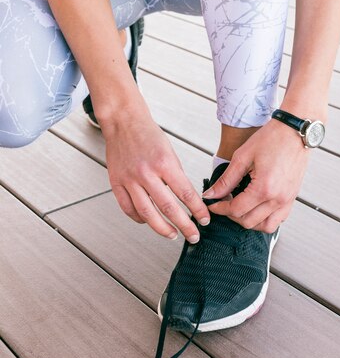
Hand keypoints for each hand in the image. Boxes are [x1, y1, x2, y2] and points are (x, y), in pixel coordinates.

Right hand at [102, 113, 209, 241]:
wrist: (123, 122)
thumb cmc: (149, 135)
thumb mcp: (170, 152)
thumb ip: (176, 176)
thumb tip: (188, 200)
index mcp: (164, 163)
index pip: (185, 194)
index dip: (197, 210)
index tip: (204, 220)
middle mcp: (146, 173)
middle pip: (168, 208)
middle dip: (184, 225)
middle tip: (194, 236)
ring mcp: (129, 180)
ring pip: (147, 214)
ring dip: (162, 229)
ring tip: (173, 235)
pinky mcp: (116, 183)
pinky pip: (128, 208)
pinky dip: (140, 219)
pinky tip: (149, 222)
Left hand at [203, 120, 310, 231]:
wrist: (296, 131)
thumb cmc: (272, 138)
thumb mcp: (242, 157)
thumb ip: (226, 180)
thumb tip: (211, 194)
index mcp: (264, 188)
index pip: (236, 210)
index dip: (220, 209)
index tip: (213, 204)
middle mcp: (278, 199)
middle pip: (248, 222)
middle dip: (232, 215)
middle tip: (224, 203)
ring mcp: (287, 200)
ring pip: (265, 227)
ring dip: (249, 221)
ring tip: (240, 208)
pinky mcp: (293, 198)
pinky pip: (279, 220)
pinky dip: (265, 219)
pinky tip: (256, 208)